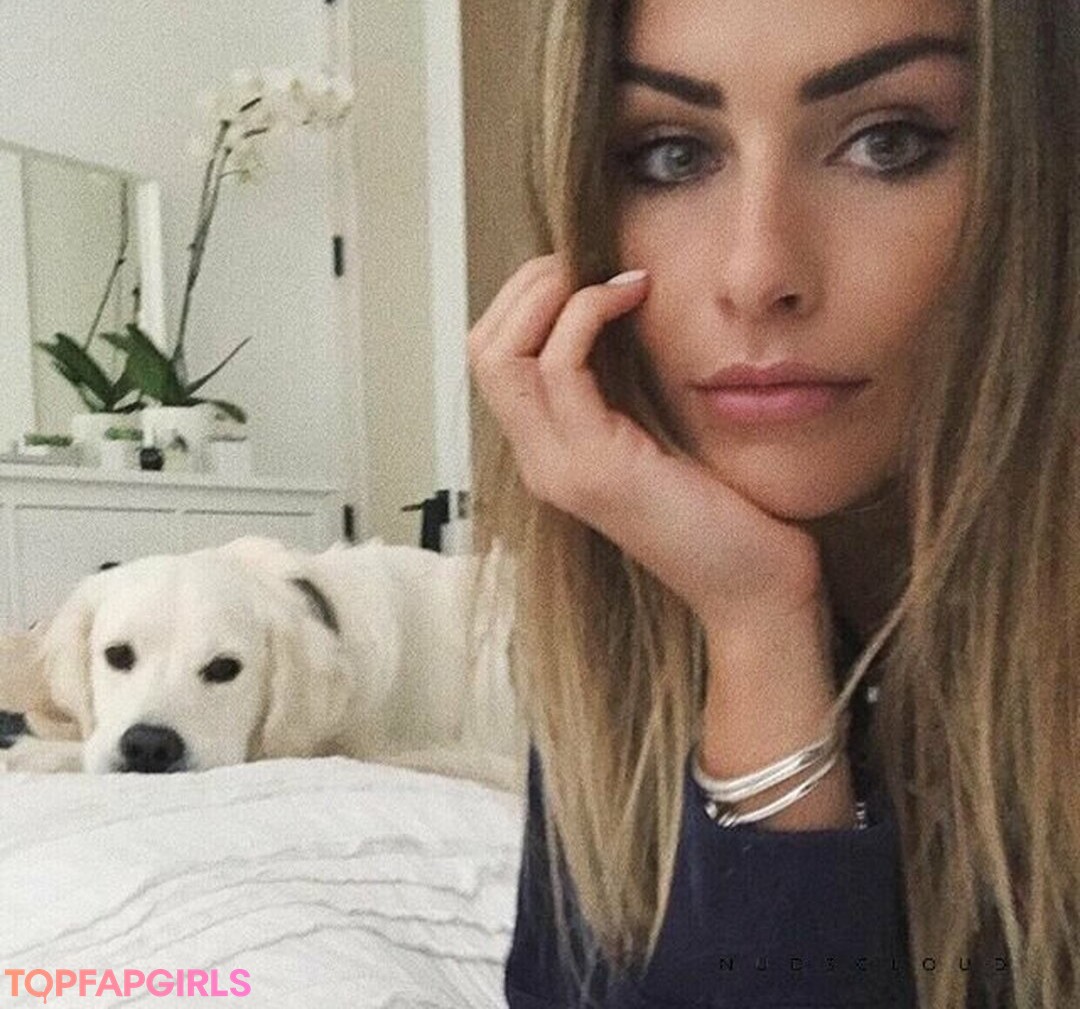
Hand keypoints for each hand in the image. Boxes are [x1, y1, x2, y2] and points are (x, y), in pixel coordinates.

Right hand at [467, 253, 825, 628]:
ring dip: (551, 294)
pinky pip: (560, 367)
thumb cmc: (721, 512)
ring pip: (502, 356)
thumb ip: (624, 388)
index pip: (494, 360)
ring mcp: (560, 468)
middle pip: (483, 351)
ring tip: (606, 277)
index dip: (526, 301)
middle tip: (585, 263)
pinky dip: (587, 315)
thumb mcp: (657, 435)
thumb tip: (618, 310)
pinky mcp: (597, 467)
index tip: (583, 271)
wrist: (752, 585)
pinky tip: (631, 298)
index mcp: (552, 454)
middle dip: (528, 287)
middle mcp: (541, 462)